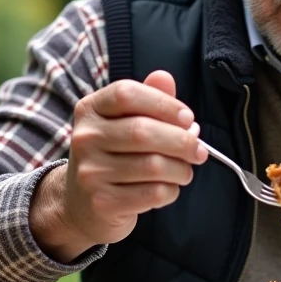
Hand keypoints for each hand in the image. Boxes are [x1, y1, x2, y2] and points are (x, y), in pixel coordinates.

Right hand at [30, 70, 207, 260]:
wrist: (81, 203)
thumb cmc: (113, 155)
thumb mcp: (124, 121)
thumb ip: (148, 99)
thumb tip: (165, 78)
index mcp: (90, 109)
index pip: (127, 94)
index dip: (164, 104)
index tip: (188, 118)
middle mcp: (85, 138)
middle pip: (143, 131)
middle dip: (182, 141)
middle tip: (199, 150)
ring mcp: (91, 172)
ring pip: (153, 165)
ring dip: (181, 169)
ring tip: (186, 170)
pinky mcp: (103, 202)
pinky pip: (152, 193)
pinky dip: (171, 191)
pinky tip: (169, 188)